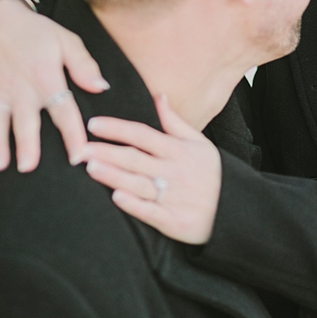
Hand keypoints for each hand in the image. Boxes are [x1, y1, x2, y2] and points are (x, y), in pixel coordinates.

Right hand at [0, 0, 108, 171]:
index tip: (79, 156)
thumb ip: (83, 64)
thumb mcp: (64, 40)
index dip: (72, 134)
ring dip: (0, 144)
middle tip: (29, 167)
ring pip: (0, 121)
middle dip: (28, 144)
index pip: (63, 110)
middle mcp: (22, 88)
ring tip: (0, 167)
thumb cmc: (35, 31)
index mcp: (46, 76)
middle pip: (27, 121)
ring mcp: (0, 90)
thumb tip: (101, 87)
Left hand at [84, 94, 221, 244]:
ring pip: (139, 184)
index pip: (142, 135)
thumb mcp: (200, 144)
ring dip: (114, 175)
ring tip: (91, 167)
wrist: (237, 212)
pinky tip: (117, 197)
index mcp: (179, 151)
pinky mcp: (175, 221)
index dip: (117, 129)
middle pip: (135, 159)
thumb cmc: (213, 175)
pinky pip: (152, 212)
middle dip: (106, 152)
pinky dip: (135, 205)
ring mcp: (175, 197)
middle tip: (79, 147)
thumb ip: (175, 122)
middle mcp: (175, 172)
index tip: (93, 124)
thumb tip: (158, 95)